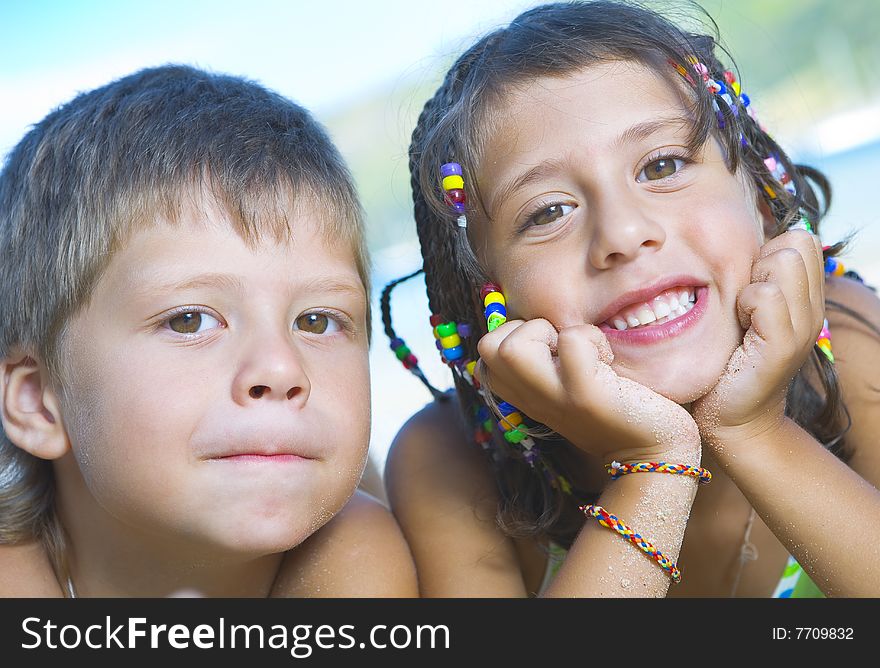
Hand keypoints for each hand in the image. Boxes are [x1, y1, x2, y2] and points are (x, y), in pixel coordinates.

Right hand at [477, 319, 699, 464]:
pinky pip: (572, 340)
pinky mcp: (585, 394)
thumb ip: (547, 361)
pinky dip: (592, 338)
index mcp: (525, 394)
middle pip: (488, 346)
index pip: (486, 351)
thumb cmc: (615, 407)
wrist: (652, 451)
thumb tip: (543, 318)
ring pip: (512, 347)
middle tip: (561, 347)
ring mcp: (556, 397)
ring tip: (579, 351)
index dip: (515, 333)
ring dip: (548, 331)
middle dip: (524, 328)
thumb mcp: (568, 385)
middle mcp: (533, 398)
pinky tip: (608, 361)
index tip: (551, 348)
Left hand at [692, 229, 824, 446]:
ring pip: (783, 262)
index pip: (800, 238)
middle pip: (796, 243)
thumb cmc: (726, 362)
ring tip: (740, 315)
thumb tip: (732, 241)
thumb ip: (750, 279)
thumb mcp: (743, 313)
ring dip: (751, 282)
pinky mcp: (784, 344)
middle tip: (742, 300)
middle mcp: (812, 308)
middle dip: (760, 261)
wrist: (732, 419)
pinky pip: (766, 295)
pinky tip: (738, 327)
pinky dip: (745, 303)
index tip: (747, 285)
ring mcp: (803, 326)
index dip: (768, 250)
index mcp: (805, 298)